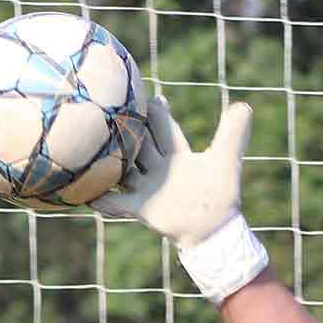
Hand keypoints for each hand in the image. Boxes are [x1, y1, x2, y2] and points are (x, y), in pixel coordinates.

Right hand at [93, 95, 249, 247]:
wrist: (215, 232)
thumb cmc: (222, 197)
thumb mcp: (225, 162)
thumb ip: (232, 135)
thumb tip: (245, 105)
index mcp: (177, 155)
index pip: (162, 126)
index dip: (154, 108)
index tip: (143, 90)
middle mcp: (158, 168)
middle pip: (136, 142)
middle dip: (122, 126)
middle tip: (101, 103)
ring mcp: (147, 187)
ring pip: (120, 167)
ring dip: (103, 158)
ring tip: (79, 141)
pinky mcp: (140, 207)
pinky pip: (113, 201)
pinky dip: (98, 197)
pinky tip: (77, 190)